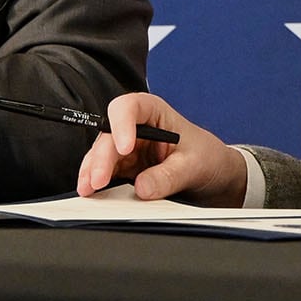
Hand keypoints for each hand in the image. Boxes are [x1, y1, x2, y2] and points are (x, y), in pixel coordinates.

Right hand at [77, 93, 244, 204]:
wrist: (211, 173)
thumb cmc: (205, 157)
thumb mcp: (193, 166)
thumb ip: (168, 176)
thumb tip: (141, 188)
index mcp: (154, 111)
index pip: (130, 107)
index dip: (122, 125)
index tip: (125, 147)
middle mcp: (135, 127)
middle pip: (109, 135)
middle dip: (101, 157)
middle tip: (98, 180)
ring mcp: (126, 148)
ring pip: (101, 154)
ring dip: (92, 171)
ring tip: (88, 189)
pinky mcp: (123, 168)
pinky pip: (104, 172)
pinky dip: (95, 182)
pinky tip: (91, 193)